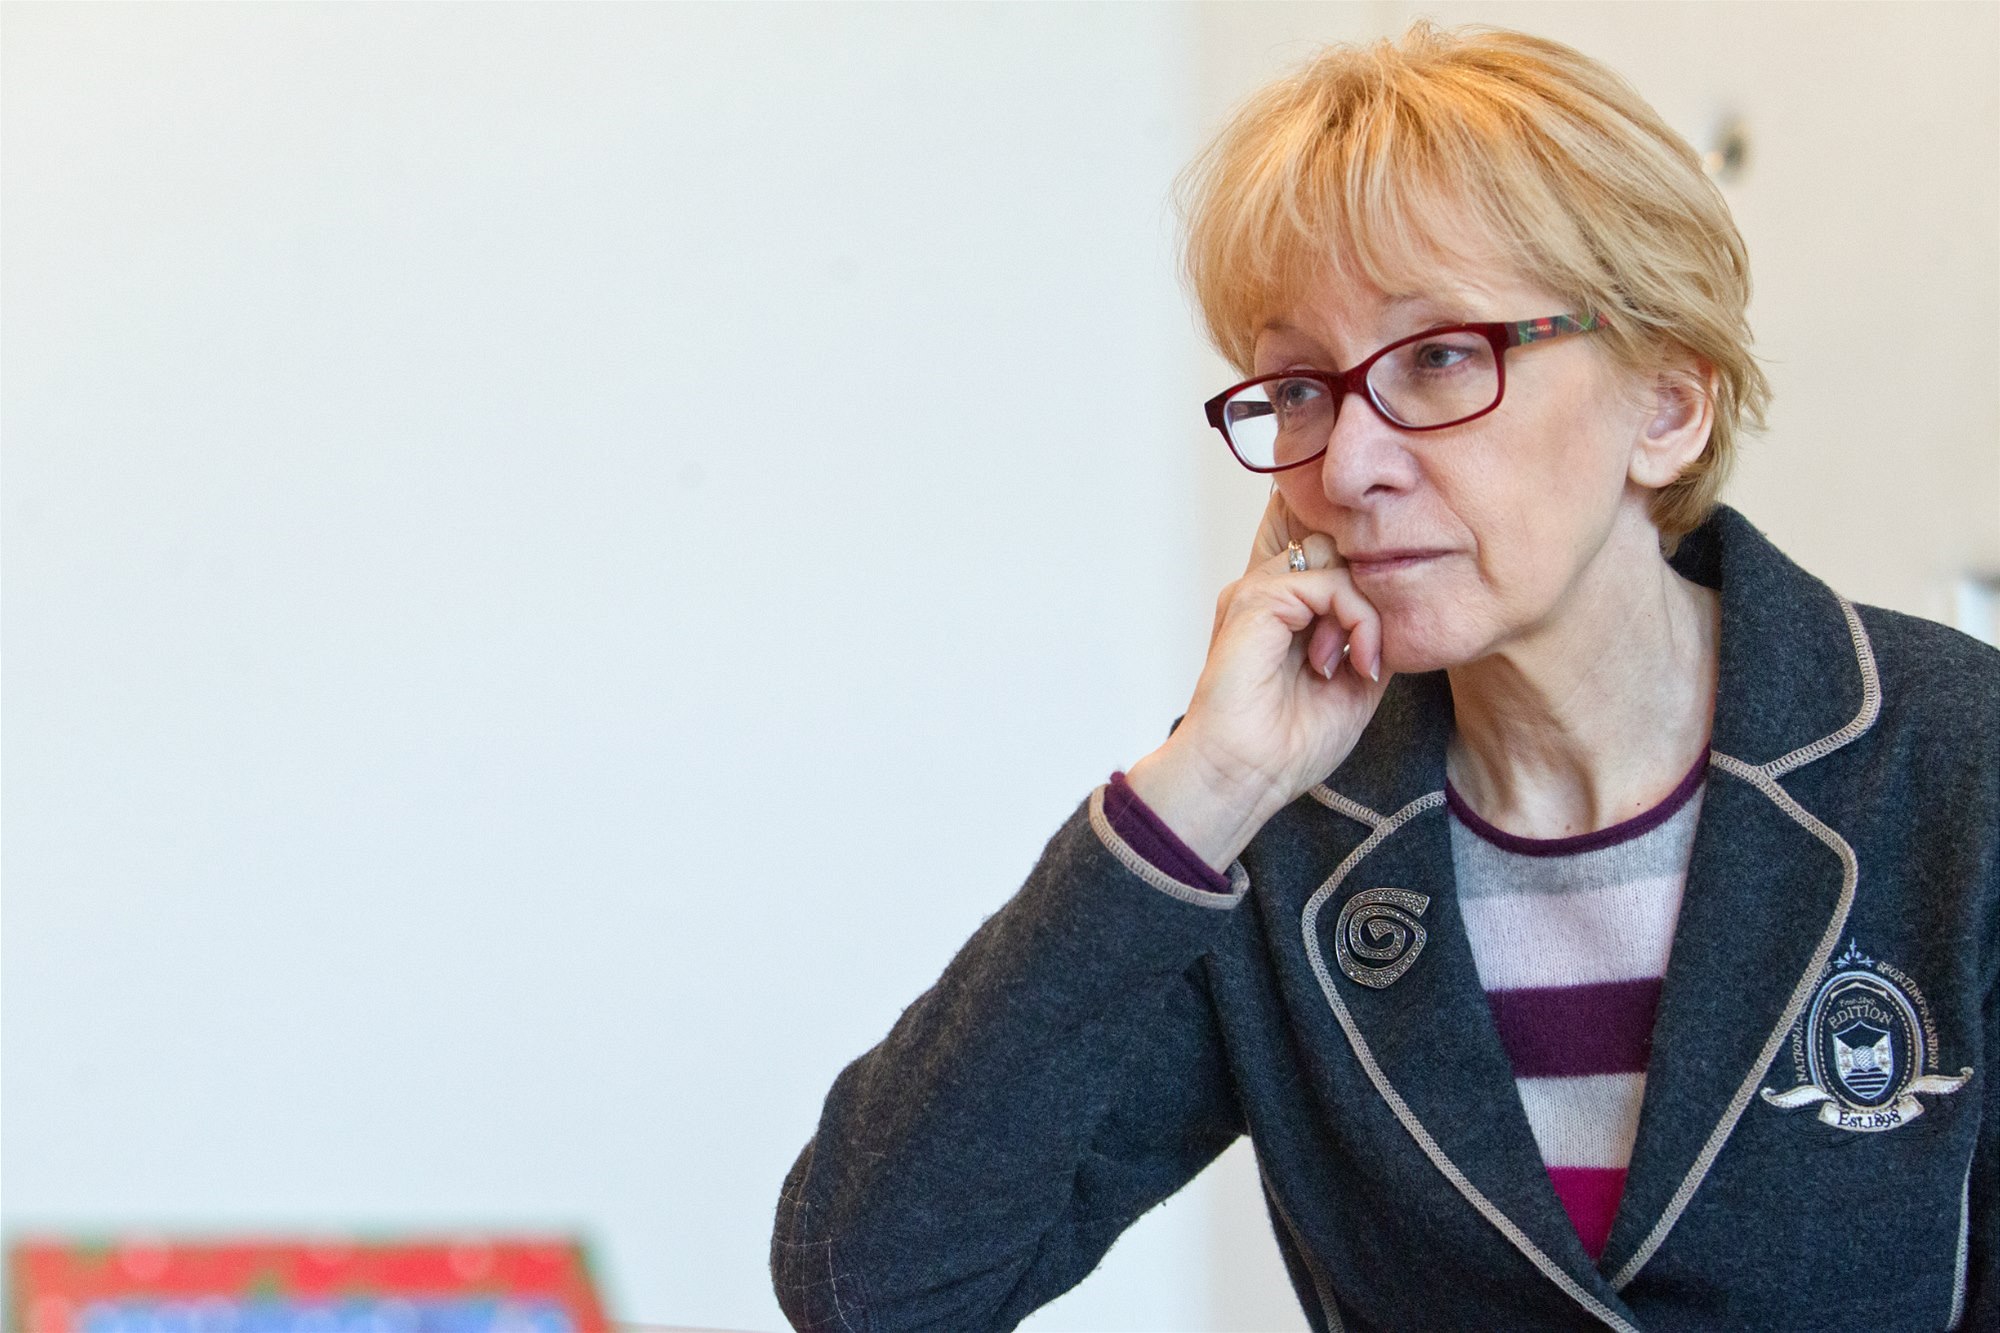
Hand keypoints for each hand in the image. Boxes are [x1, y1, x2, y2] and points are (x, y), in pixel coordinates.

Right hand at [1126, 489, 1389, 868]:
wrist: (1244, 776)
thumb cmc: (1286, 747)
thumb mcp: (1353, 688)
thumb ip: (1369, 643)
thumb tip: (1399, 616)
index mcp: (1283, 617)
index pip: (1338, 570)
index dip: (1370, 601)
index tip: (1375, 660)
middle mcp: (1268, 598)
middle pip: (1338, 554)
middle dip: (1369, 599)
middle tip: (1368, 657)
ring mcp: (1259, 595)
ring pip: (1337, 562)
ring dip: (1364, 613)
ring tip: (1357, 665)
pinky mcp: (1257, 601)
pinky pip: (1329, 582)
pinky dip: (1358, 619)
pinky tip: (1352, 664)